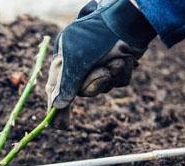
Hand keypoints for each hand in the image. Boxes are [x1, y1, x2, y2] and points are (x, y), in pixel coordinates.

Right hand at [45, 0, 155, 125]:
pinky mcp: (117, 66)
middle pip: (83, 91)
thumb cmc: (96, 36)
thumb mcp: (76, 60)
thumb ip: (65, 84)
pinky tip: (125, 58)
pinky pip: (118, 82)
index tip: (58, 126)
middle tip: (103, 72)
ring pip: (102, 88)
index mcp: (64, 59)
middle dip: (95, 83)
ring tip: (116, 58)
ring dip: (111, 76)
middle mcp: (80, 64)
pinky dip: (123, 73)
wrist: (128, 21)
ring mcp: (99, 65)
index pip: (56, 88)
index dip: (57, 107)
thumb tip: (56, 106)